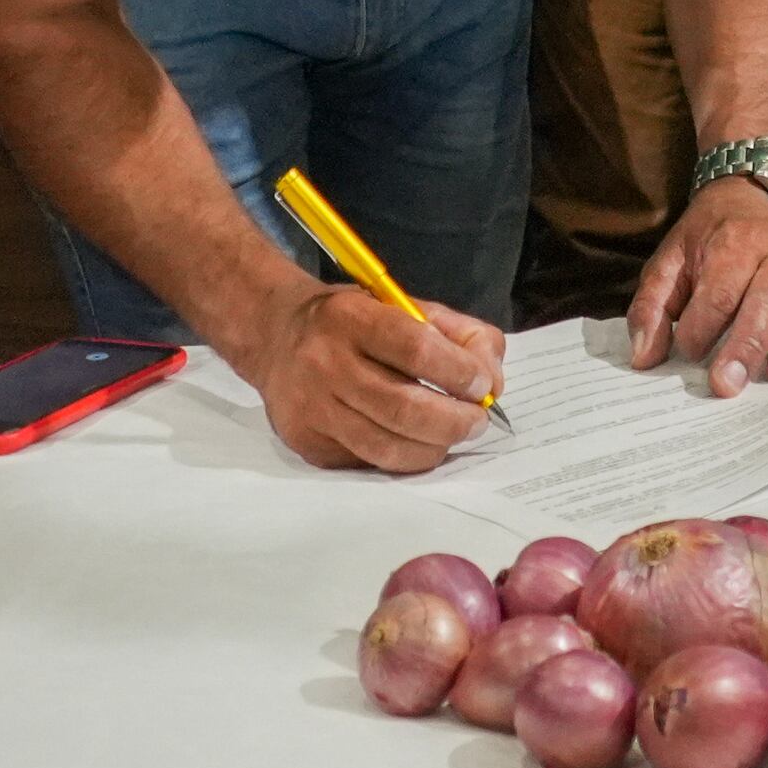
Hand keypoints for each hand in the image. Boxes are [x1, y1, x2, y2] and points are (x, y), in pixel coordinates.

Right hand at [248, 281, 506, 473]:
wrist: (276, 336)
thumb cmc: (354, 321)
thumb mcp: (402, 305)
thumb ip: (457, 333)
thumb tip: (491, 380)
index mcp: (351, 317)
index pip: (415, 348)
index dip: (458, 371)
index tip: (481, 384)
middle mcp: (324, 362)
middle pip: (404, 407)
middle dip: (454, 421)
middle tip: (476, 421)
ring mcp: (312, 408)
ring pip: (386, 446)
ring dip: (434, 447)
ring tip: (453, 436)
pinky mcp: (307, 444)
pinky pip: (367, 462)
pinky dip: (403, 459)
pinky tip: (416, 444)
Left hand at [626, 174, 767, 396]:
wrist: (747, 192)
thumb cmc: (706, 237)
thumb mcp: (668, 261)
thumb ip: (651, 309)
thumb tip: (644, 358)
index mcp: (731, 244)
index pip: (718, 294)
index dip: (700, 330)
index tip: (687, 353)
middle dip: (747, 346)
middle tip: (726, 384)